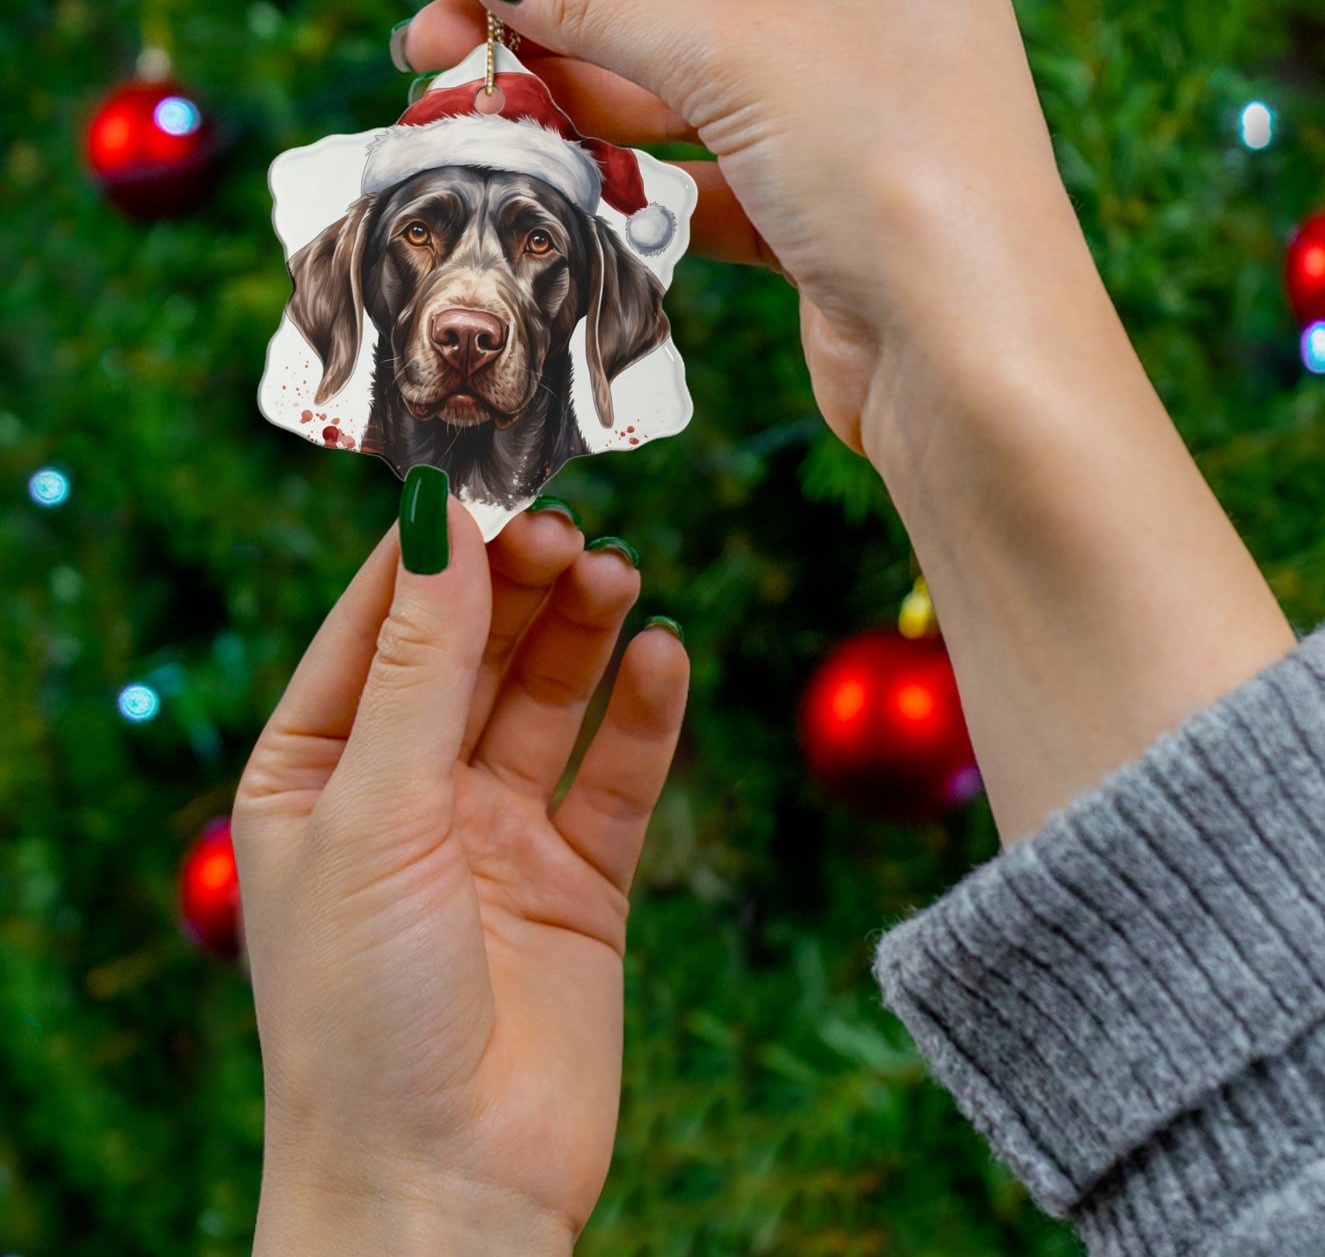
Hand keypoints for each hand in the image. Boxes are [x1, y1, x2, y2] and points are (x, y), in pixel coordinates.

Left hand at [232, 503, 687, 1252]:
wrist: (446, 1190)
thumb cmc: (362, 1011)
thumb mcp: (373, 813)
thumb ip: (417, 665)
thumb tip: (436, 521)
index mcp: (317, 772)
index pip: (376, 624)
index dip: (432, 551)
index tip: (489, 480)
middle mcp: (407, 793)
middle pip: (472, 650)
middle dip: (519, 585)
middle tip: (570, 529)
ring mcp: (497, 835)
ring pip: (549, 698)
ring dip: (584, 632)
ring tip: (621, 574)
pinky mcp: (579, 880)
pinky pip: (617, 775)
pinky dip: (644, 714)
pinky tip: (665, 655)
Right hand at [402, 0, 1093, 458]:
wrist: (973, 369)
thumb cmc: (896, 178)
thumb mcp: (743, 61)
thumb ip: (608, 2)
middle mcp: (871, 17)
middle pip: (677, 2)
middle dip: (556, 27)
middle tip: (433, 53)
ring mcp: (846, 120)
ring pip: (684, 95)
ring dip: (584, 108)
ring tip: (483, 118)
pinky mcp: (821, 214)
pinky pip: (707, 177)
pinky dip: (640, 183)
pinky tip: (568, 186)